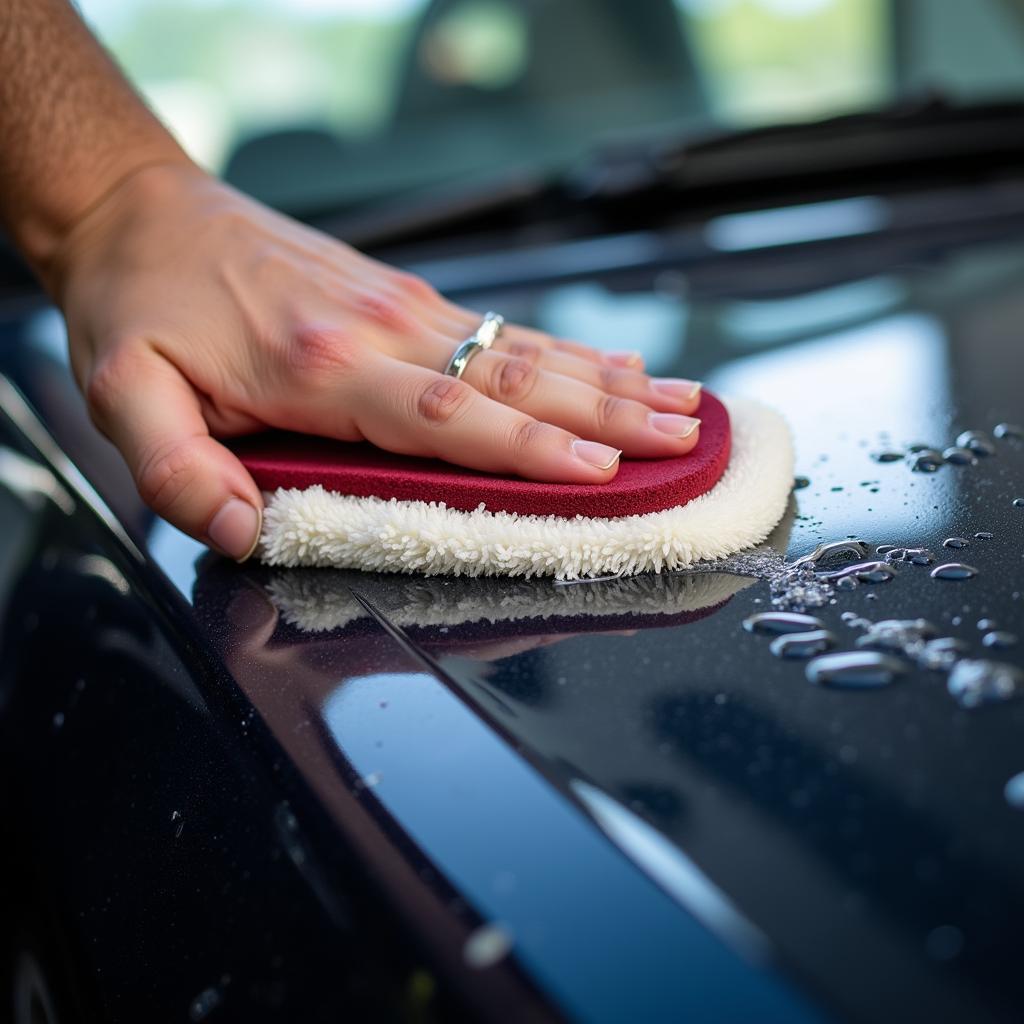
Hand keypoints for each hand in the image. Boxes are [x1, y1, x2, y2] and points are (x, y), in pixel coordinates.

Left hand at [54, 162, 701, 559]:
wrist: (144, 211)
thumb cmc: (142, 304)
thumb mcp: (126, 394)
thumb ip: (178, 469)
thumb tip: (241, 532)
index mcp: (322, 369)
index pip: (446, 416)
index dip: (528, 448)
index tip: (602, 472)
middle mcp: (379, 332)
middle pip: (513, 379)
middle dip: (604, 417)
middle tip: (682, 440)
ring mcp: (400, 308)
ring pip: (524, 350)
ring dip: (606, 382)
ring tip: (679, 405)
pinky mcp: (404, 297)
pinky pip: (502, 329)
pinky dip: (569, 352)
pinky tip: (614, 367)